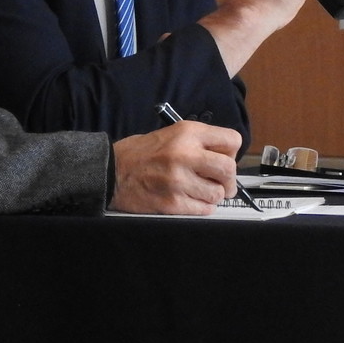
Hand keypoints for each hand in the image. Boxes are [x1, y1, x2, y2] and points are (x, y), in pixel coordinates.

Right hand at [109, 120, 241, 214]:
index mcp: (187, 132)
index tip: (225, 159)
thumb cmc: (139, 153)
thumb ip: (199, 142)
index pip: (232, 140)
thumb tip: (225, 156)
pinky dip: (202, 208)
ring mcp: (179, 180)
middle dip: (229, 180)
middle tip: (222, 183)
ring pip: (217, 194)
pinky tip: (191, 200)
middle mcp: (186, 154)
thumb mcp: (171, 133)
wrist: (111, 171)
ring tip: (200, 191)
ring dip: (213, 196)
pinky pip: (204, 210)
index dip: (232, 153)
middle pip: (229, 170)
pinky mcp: (173, 202)